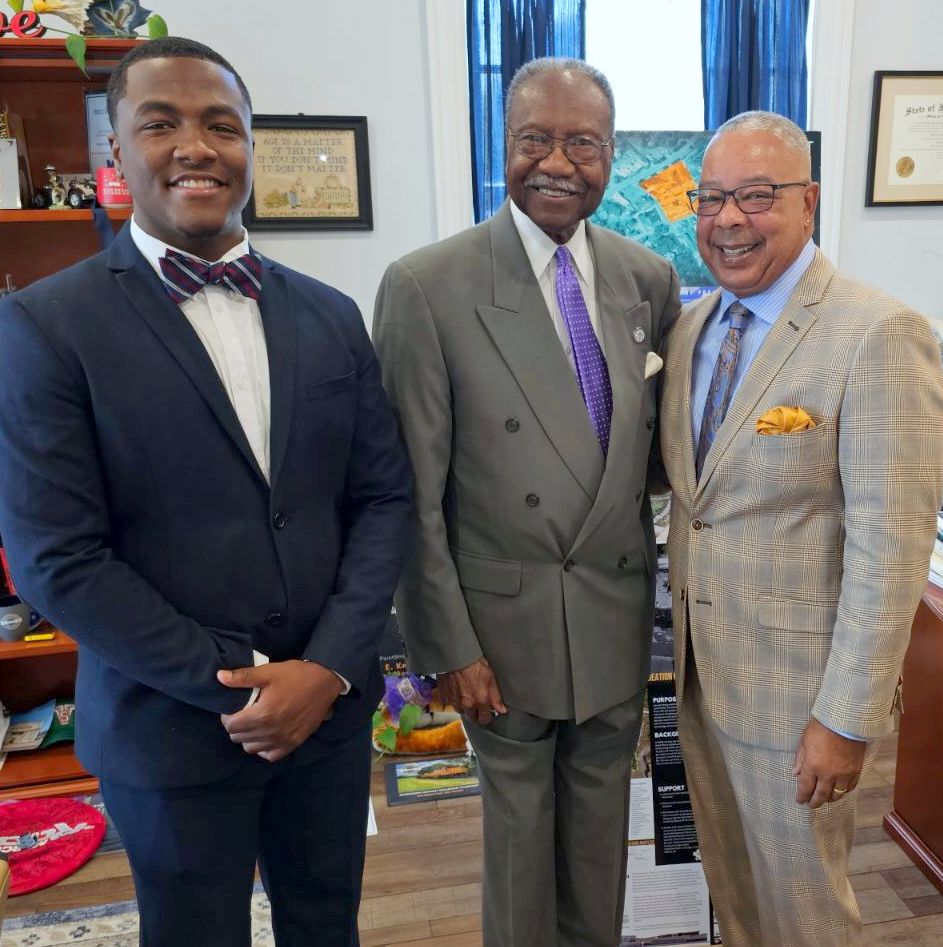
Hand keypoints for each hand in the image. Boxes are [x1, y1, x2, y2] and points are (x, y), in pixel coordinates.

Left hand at [218, 660, 343, 762]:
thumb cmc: (296, 675)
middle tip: (243, 713)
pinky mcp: (294, 743)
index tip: (232, 707)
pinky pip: (270, 755)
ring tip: (254, 723)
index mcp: (263, 714)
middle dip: (236, 725)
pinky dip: (264, 748)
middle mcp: (271, 732)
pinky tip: (266, 734)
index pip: (231, 725)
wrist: (325, 682)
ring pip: (252, 749)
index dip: (227, 716)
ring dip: (248, 737)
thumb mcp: (268, 672)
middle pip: (239, 738)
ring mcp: (283, 740)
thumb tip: (219, 677)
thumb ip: (243, 677)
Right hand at [438, 657, 506, 725]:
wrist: (456, 655)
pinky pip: (451, 703)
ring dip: (465, 706)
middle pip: (472, 718)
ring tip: (467, 693)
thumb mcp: (491, 677)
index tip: (488, 712)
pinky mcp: (445, 696)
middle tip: (478, 703)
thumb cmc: (474, 662)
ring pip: (461, 711)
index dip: (487, 716)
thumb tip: (502, 709)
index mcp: (480, 700)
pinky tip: (458, 689)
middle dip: (476, 713)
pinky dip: (455, 699)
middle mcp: (467, 704)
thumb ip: (496, 696)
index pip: (484, 719)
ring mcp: (454, 701)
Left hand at [793, 716, 866, 808]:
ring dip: (829, 798)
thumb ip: (800, 759)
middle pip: (821, 795)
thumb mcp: (804, 741)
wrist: (845, 722)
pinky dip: (844, 792)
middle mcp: (828, 774)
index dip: (802, 796)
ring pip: (837, 794)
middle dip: (815, 802)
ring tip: (825, 799)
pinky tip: (839, 791)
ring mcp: (843, 775)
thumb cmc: (821, 728)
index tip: (799, 800)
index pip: (805, 787)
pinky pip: (849, 788)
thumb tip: (795, 773)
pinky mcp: (855, 772)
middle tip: (811, 805)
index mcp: (813, 766)